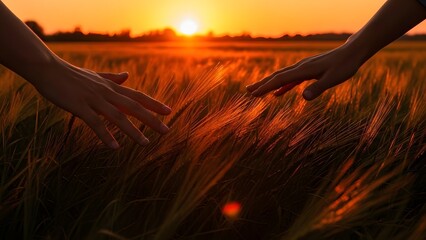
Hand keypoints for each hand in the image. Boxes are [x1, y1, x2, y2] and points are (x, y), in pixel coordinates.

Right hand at [32, 58, 170, 148]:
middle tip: (166, 130)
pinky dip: (105, 135)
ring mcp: (93, 99)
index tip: (168, 112)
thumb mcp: (95, 76)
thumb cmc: (71, 74)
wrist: (47, 68)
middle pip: (133, 107)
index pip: (137, 96)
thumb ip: (112, 78)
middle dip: (151, 119)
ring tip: (145, 143)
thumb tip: (127, 75)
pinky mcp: (79, 106)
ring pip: (117, 116)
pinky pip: (95, 123)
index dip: (154, 104)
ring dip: (132, 131)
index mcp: (111, 87)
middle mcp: (106, 92)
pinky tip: (114, 147)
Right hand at [246, 44, 362, 99]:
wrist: (352, 52)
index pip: (279, 80)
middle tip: (248, 92)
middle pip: (276, 77)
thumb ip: (318, 88)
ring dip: (269, 85)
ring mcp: (303, 69)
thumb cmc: (344, 66)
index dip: (265, 88)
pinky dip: (282, 86)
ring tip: (257, 92)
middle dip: (262, 85)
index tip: (253, 94)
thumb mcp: (333, 79)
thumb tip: (303, 97)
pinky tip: (278, 93)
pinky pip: (291, 80)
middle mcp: (300, 67)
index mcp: (303, 70)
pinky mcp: (308, 71)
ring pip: (281, 77)